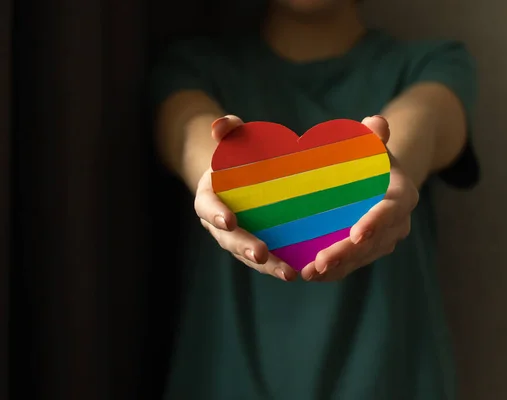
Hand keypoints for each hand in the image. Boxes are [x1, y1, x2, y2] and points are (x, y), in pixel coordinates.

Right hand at [195, 115, 297, 281]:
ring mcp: (237, 238)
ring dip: (266, 266)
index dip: (215, 214)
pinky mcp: (257, 245)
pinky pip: (266, 260)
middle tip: (261, 254)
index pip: (206, 207)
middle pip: (228, 239)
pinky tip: (300, 272)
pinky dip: (279, 266)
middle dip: (244, 247)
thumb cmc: (239, 154)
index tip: (230, 220)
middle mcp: (219, 223)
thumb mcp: (234, 139)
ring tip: (288, 273)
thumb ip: (229, 131)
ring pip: (247, 256)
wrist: (244, 175)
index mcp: (208, 196)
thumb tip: (220, 125)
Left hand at [300, 116, 419, 281]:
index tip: (356, 234)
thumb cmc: (374, 158)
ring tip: (309, 273)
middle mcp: (398, 223)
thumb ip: (374, 136)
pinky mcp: (370, 252)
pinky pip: (352, 265)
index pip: (390, 211)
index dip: (375, 223)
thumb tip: (375, 123)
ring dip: (336, 268)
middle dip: (347, 254)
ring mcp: (384, 241)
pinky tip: (310, 275)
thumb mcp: (374, 145)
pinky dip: (333, 272)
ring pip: (361, 258)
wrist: (382, 179)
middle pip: (373, 243)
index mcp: (402, 195)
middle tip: (320, 262)